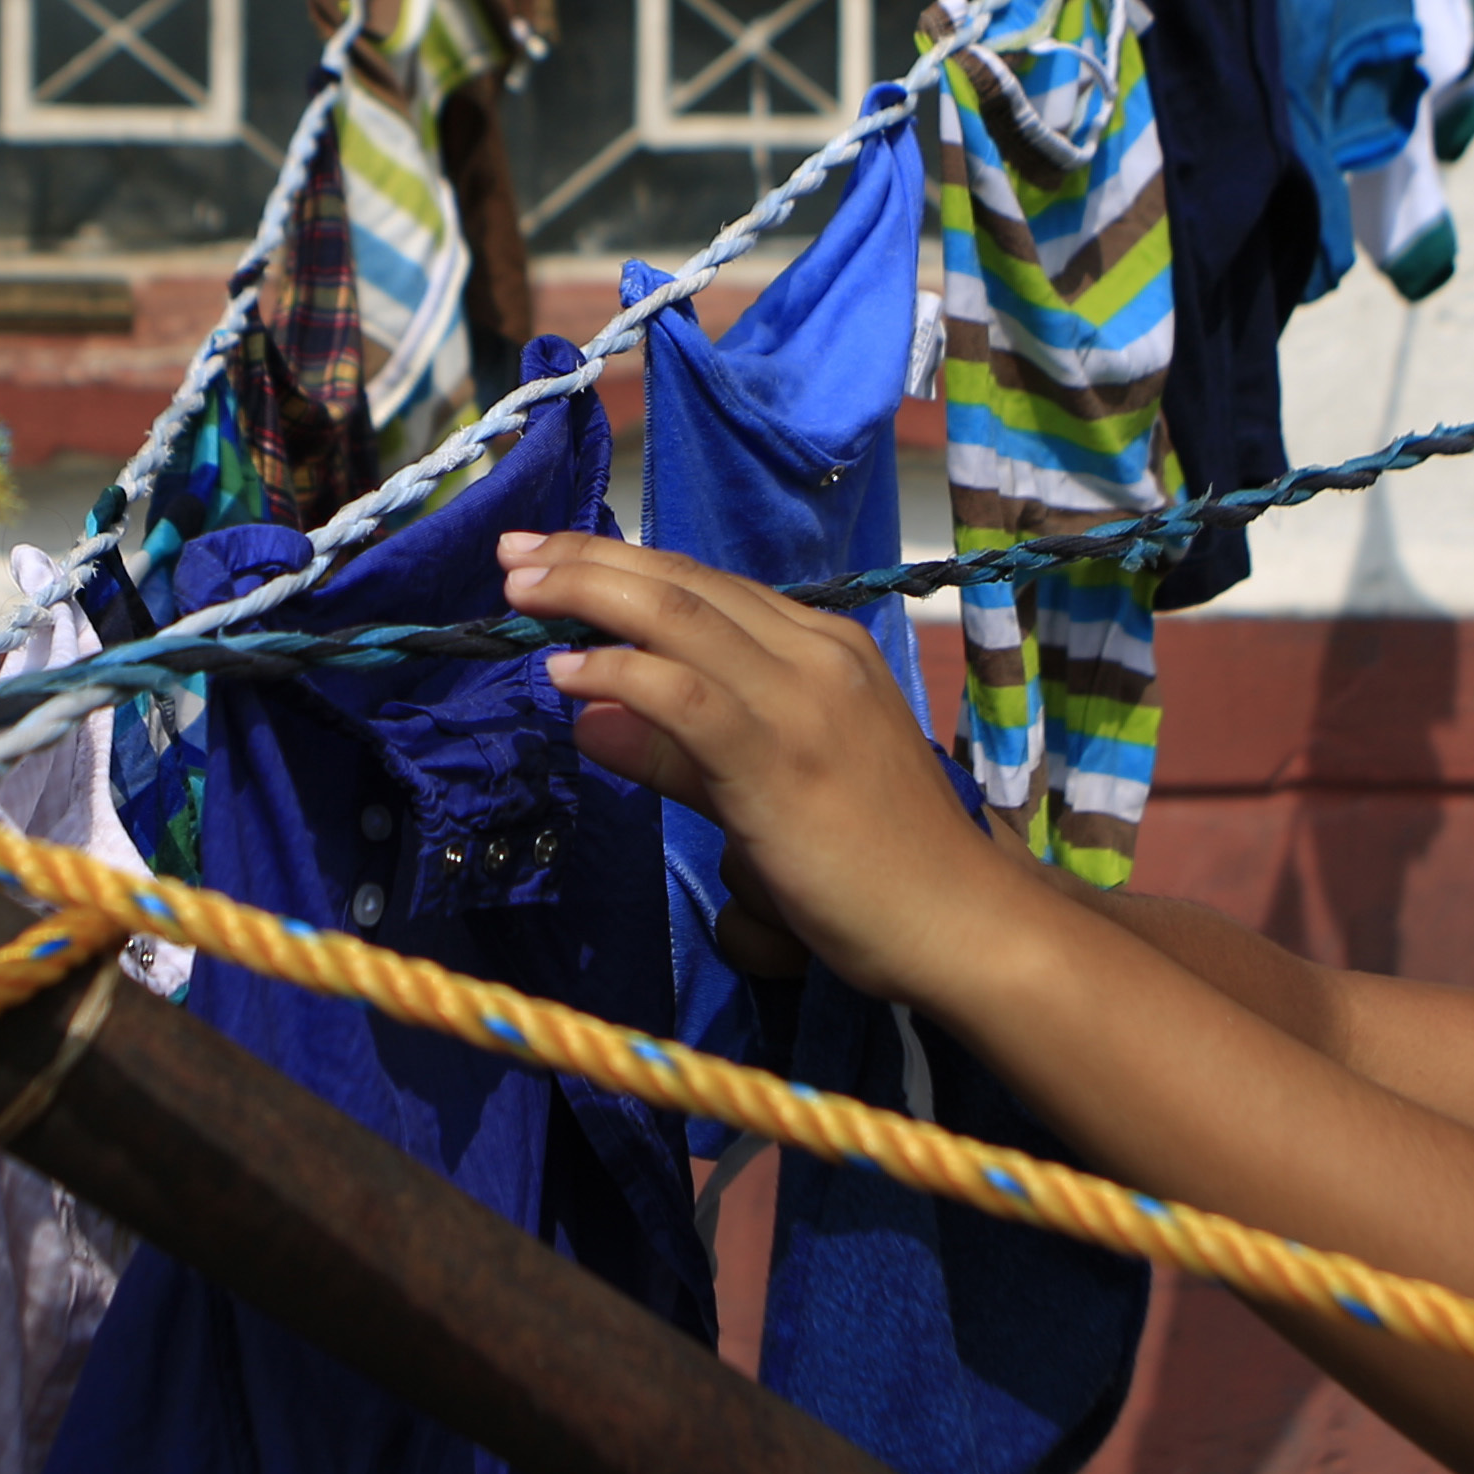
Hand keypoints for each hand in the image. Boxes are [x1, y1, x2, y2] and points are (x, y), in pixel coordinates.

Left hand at [499, 531, 1015, 1010]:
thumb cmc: (878, 868)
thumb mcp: (764, 791)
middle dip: (591, 559)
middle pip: (686, 583)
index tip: (550, 556)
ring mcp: (803, 698)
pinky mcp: (781, 754)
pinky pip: (684, 694)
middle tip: (512, 551)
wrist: (962, 921)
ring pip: (680, 616)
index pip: (708, 586)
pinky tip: (563, 668)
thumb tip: (585, 713)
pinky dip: (617, 671)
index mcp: (825, 646)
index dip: (624, 565)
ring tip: (519, 590)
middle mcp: (817, 651)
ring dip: (590, 593)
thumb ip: (676, 751)